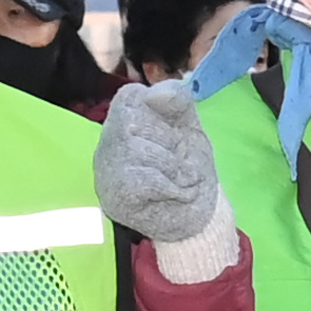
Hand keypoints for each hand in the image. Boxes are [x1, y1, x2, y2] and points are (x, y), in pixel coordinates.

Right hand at [93, 78, 229, 250]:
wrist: (203, 217)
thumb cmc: (191, 168)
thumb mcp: (188, 124)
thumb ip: (175, 99)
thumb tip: (153, 94)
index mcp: (124, 121)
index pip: (131, 95)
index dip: (162, 109)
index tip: (178, 133)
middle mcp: (108, 143)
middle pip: (131, 120)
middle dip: (169, 142)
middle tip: (181, 163)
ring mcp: (107, 171)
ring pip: (136, 149)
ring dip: (173, 167)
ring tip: (181, 180)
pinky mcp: (115, 196)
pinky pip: (144, 179)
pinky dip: (171, 187)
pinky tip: (177, 194)